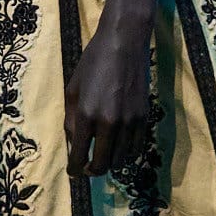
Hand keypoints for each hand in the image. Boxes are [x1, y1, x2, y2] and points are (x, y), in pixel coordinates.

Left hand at [64, 12, 152, 178]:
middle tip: (86, 167)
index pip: (79, 157)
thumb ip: (72, 120)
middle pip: (101, 165)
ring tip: (103, 156)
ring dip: (109, 163)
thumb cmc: (93, 63)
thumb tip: (74, 145)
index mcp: (87, 115)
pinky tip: (119, 148)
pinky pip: (136, 149)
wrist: (124, 43)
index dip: (74, 170)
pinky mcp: (143, 118)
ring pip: (120, 161)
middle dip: (91, 171)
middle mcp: (109, 123)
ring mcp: (129, 122)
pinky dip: (126, 154)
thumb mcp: (73, 90)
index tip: (73, 172)